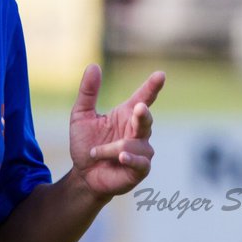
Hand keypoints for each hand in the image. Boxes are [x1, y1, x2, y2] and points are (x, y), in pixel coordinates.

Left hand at [68, 65, 163, 199]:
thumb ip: (88, 92)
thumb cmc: (85, 144)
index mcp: (126, 115)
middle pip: (145, 118)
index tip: (160, 75)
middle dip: (142, 113)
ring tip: (96, 152)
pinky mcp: (140, 169)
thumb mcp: (80, 115)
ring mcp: (141, 150)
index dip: (152, 86)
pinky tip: (121, 157)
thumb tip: (93, 66)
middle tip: (138, 107)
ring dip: (112, 148)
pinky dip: (130, 158)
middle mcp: (137, 131)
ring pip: (135, 143)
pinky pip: (140, 161)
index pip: (143, 97)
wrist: (83, 175)